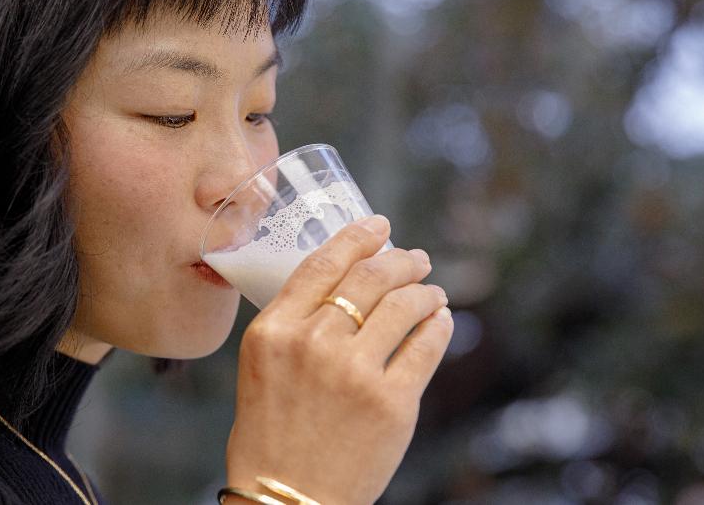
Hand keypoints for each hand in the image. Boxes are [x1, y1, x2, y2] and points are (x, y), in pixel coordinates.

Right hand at [224, 215, 452, 504]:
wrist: (286, 499)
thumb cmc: (272, 435)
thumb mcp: (262, 366)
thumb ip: (295, 323)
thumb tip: (349, 282)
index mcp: (273, 332)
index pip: (323, 264)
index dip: (358, 237)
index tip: (380, 225)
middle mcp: (313, 344)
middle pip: (370, 278)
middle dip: (401, 261)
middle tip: (416, 259)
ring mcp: (355, 373)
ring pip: (404, 306)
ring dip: (425, 291)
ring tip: (432, 292)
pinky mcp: (392, 403)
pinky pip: (426, 346)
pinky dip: (439, 326)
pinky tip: (441, 321)